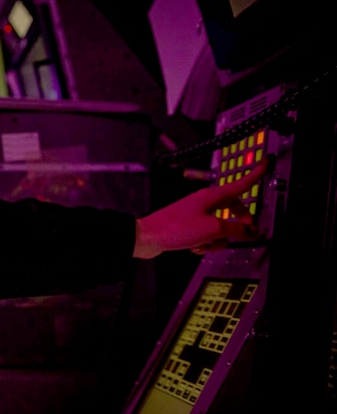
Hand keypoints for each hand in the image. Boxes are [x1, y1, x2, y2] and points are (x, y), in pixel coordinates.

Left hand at [133, 155, 269, 258]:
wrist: (147, 237)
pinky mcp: (188, 227)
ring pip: (220, 227)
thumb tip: (248, 230)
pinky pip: (206, 236)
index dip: (255, 176)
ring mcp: (196, 214)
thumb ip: (235, 229)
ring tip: (205, 245)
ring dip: (217, 240)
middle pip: (233, 210)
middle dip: (238, 225)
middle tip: (242, 234)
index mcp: (212, 196)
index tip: (265, 165)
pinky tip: (193, 248)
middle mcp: (204, 202)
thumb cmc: (176, 228)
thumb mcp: (212, 229)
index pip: (240, 185)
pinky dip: (203, 244)